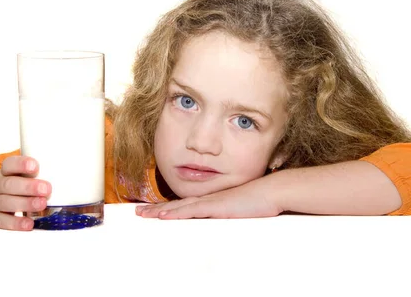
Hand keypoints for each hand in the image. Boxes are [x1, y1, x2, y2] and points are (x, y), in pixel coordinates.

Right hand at [0, 156, 50, 230]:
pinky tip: (29, 223)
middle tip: (46, 189)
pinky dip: (16, 223)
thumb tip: (62, 175)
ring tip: (42, 204)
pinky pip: (2, 221)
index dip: (21, 164)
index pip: (10, 165)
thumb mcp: (15, 174)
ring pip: (6, 202)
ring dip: (25, 203)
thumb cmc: (9, 183)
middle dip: (29, 187)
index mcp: (4, 172)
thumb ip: (32, 175)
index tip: (35, 166)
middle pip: (9, 184)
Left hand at [135, 176, 282, 218]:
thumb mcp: (241, 210)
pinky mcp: (216, 207)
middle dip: (156, 209)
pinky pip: (190, 211)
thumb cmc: (261, 201)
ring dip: (159, 211)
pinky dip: (175, 213)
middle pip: (176, 205)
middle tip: (138, 212)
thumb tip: (224, 218)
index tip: (154, 210)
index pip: (185, 205)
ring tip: (143, 214)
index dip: (168, 208)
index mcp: (213, 200)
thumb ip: (230, 213)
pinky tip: (163, 215)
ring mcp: (211, 202)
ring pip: (179, 207)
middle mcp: (208, 199)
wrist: (272, 191)